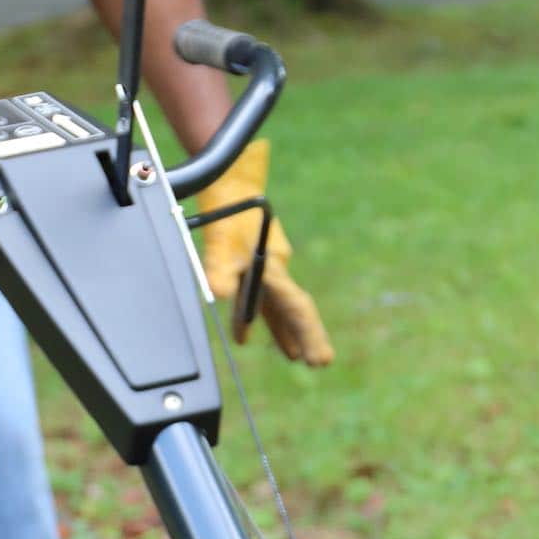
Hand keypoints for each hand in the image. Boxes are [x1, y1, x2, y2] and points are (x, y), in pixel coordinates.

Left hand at [196, 139, 333, 369]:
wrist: (227, 175)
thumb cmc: (225, 203)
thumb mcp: (218, 238)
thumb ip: (220, 268)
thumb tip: (222, 294)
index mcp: (272, 264)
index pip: (296, 307)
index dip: (309, 334)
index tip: (321, 359)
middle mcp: (274, 267)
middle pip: (293, 309)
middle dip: (304, 336)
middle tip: (320, 363)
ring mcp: (265, 265)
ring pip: (276, 305)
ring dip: (282, 331)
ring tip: (294, 357)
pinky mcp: (252, 261)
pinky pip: (257, 295)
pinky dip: (253, 316)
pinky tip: (246, 336)